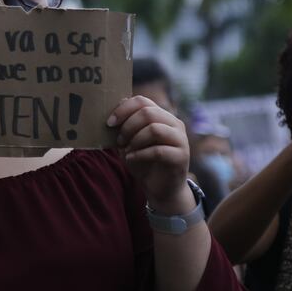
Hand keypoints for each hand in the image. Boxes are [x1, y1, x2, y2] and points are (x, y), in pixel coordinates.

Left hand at [109, 96, 190, 214]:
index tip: (109, 123)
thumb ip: (126, 125)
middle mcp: (174, 124)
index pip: (142, 101)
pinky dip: (140, 155)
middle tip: (119, 141)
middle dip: (128, 126)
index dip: (123, 109)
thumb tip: (118, 105)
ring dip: (135, 140)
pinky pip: (158, 151)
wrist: (161, 189)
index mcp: (162, 116)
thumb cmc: (144, 163)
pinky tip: (131, 159)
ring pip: (155, 129)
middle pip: (148, 113)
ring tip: (126, 151)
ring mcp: (180, 139)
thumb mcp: (130, 142)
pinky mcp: (181, 156)